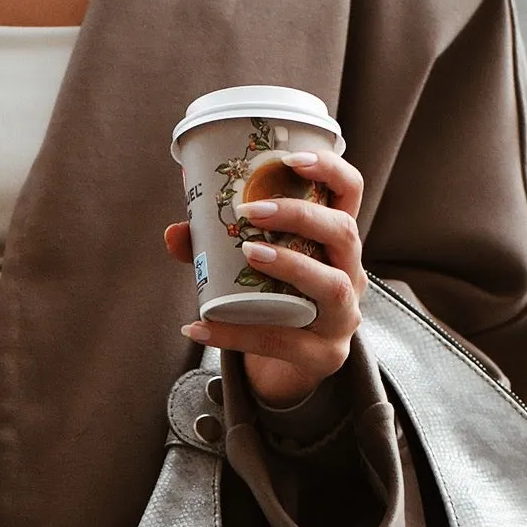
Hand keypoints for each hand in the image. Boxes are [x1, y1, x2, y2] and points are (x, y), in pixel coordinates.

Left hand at [163, 147, 365, 407]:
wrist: (289, 368)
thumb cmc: (275, 303)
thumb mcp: (252, 269)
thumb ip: (213, 248)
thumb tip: (174, 232)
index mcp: (337, 243)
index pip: (350, 192)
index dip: (329, 170)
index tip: (292, 158)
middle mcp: (352, 274)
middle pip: (345, 234)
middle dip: (300, 216)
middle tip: (252, 212)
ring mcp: (343, 318)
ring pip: (332, 285)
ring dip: (290, 264)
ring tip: (248, 253)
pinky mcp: (323, 355)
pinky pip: (282, 340)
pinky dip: (237, 333)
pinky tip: (200, 326)